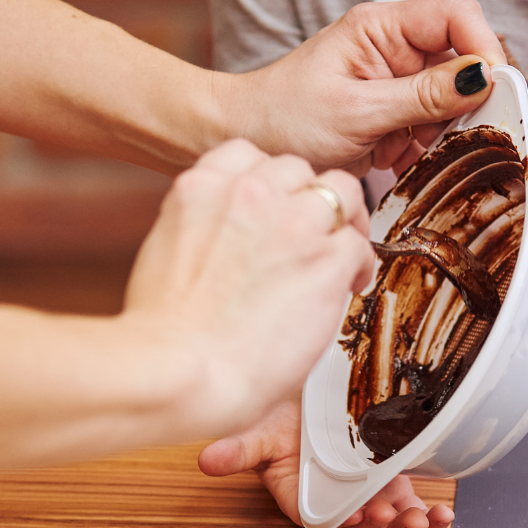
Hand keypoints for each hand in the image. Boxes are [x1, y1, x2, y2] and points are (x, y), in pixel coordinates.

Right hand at [122, 139, 374, 439]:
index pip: (250, 155)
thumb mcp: (168, 254)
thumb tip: (230, 246)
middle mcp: (250, 194)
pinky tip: (347, 287)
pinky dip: (359, 266)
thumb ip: (206, 232)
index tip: (277, 208)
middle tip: (315, 235)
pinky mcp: (326, 260)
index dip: (271, 183)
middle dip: (308, 200)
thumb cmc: (169, 335)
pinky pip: (359, 246)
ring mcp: (293, 223)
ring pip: (342, 193)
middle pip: (299, 170)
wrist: (184, 371)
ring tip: (339, 257)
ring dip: (343, 222)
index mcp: (202, 189)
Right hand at [199, 400, 454, 527]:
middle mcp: (339, 505)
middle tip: (399, 517)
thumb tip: (208, 459)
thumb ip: (240, 450)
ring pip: (391, 526)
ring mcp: (368, 497)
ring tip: (428, 519)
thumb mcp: (261, 431)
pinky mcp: (391, 486)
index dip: (346, 523)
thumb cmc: (282, 420)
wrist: (309, 400)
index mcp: (307, 502)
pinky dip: (431, 516)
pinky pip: (411, 509)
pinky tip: (446, 512)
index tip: (361, 515)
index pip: (327, 523)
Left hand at [226, 0, 505, 176]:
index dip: (484, 49)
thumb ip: (421, 96)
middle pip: (463, 63)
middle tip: (462, 134)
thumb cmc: (284, 117)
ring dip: (446, 134)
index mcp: (383, 29)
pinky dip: (428, 152)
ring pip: (453, 104)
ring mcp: (397, 86)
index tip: (493, 90)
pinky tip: (401, 161)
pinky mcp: (396, 118)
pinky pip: (433, 132)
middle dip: (467, 102)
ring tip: (416, 152)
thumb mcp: (356, 111)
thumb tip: (479, 78)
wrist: (251, 144)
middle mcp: (396, 51)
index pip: (456, 17)